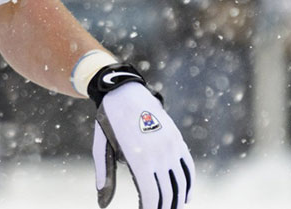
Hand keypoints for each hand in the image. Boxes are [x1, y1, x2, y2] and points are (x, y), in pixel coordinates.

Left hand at [91, 68, 193, 208]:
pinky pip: (188, 168)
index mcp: (139, 158)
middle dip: (164, 208)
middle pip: (167, 193)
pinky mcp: (178, 141)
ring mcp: (171, 147)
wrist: (125, 92)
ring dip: (178, 201)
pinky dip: (189, 185)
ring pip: (181, 184)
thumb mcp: (101, 147)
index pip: (151, 196)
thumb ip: (105, 175)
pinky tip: (185, 198)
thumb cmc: (109, 121)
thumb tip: (102, 204)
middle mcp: (159, 154)